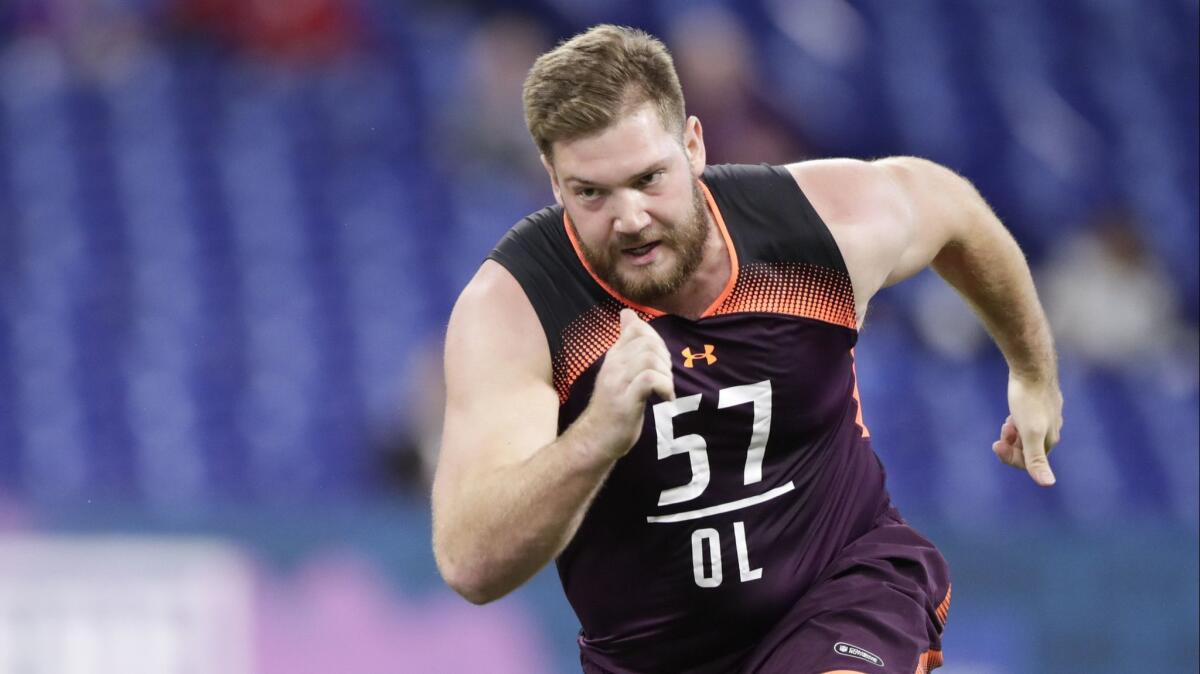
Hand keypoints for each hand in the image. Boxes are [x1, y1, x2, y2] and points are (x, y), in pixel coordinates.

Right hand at [580, 309, 675, 460]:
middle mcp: (613, 365)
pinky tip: (665, 399)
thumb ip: (626, 345)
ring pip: (649, 359)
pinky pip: (650, 380)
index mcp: (613, 357)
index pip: (636, 328)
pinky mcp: (625, 401)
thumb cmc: (612, 407)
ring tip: (664, 389)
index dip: (656, 339)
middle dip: (665, 358)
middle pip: (647, 343)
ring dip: (665, 374)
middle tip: (664, 377)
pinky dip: (664, 387)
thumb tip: (628, 313)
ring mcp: (618, 382)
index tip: (660, 360)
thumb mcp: (619, 371)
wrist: (595, 439)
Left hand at [993, 374, 1062, 486]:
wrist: (1033, 369)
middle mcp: (1052, 430)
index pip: (1028, 462)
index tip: (996, 444)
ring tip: (1007, 421)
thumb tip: (1049, 484)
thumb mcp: (1030, 433)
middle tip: (1002, 430)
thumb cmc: (1029, 401)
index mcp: (1049, 441)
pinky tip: (1011, 413)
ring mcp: (1048, 415)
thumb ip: (1037, 459)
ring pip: (1027, 434)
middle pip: (1027, 448)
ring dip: (1012, 433)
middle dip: (1011, 444)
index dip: (1009, 457)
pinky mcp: (1042, 402)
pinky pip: (1029, 419)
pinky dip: (1017, 421)